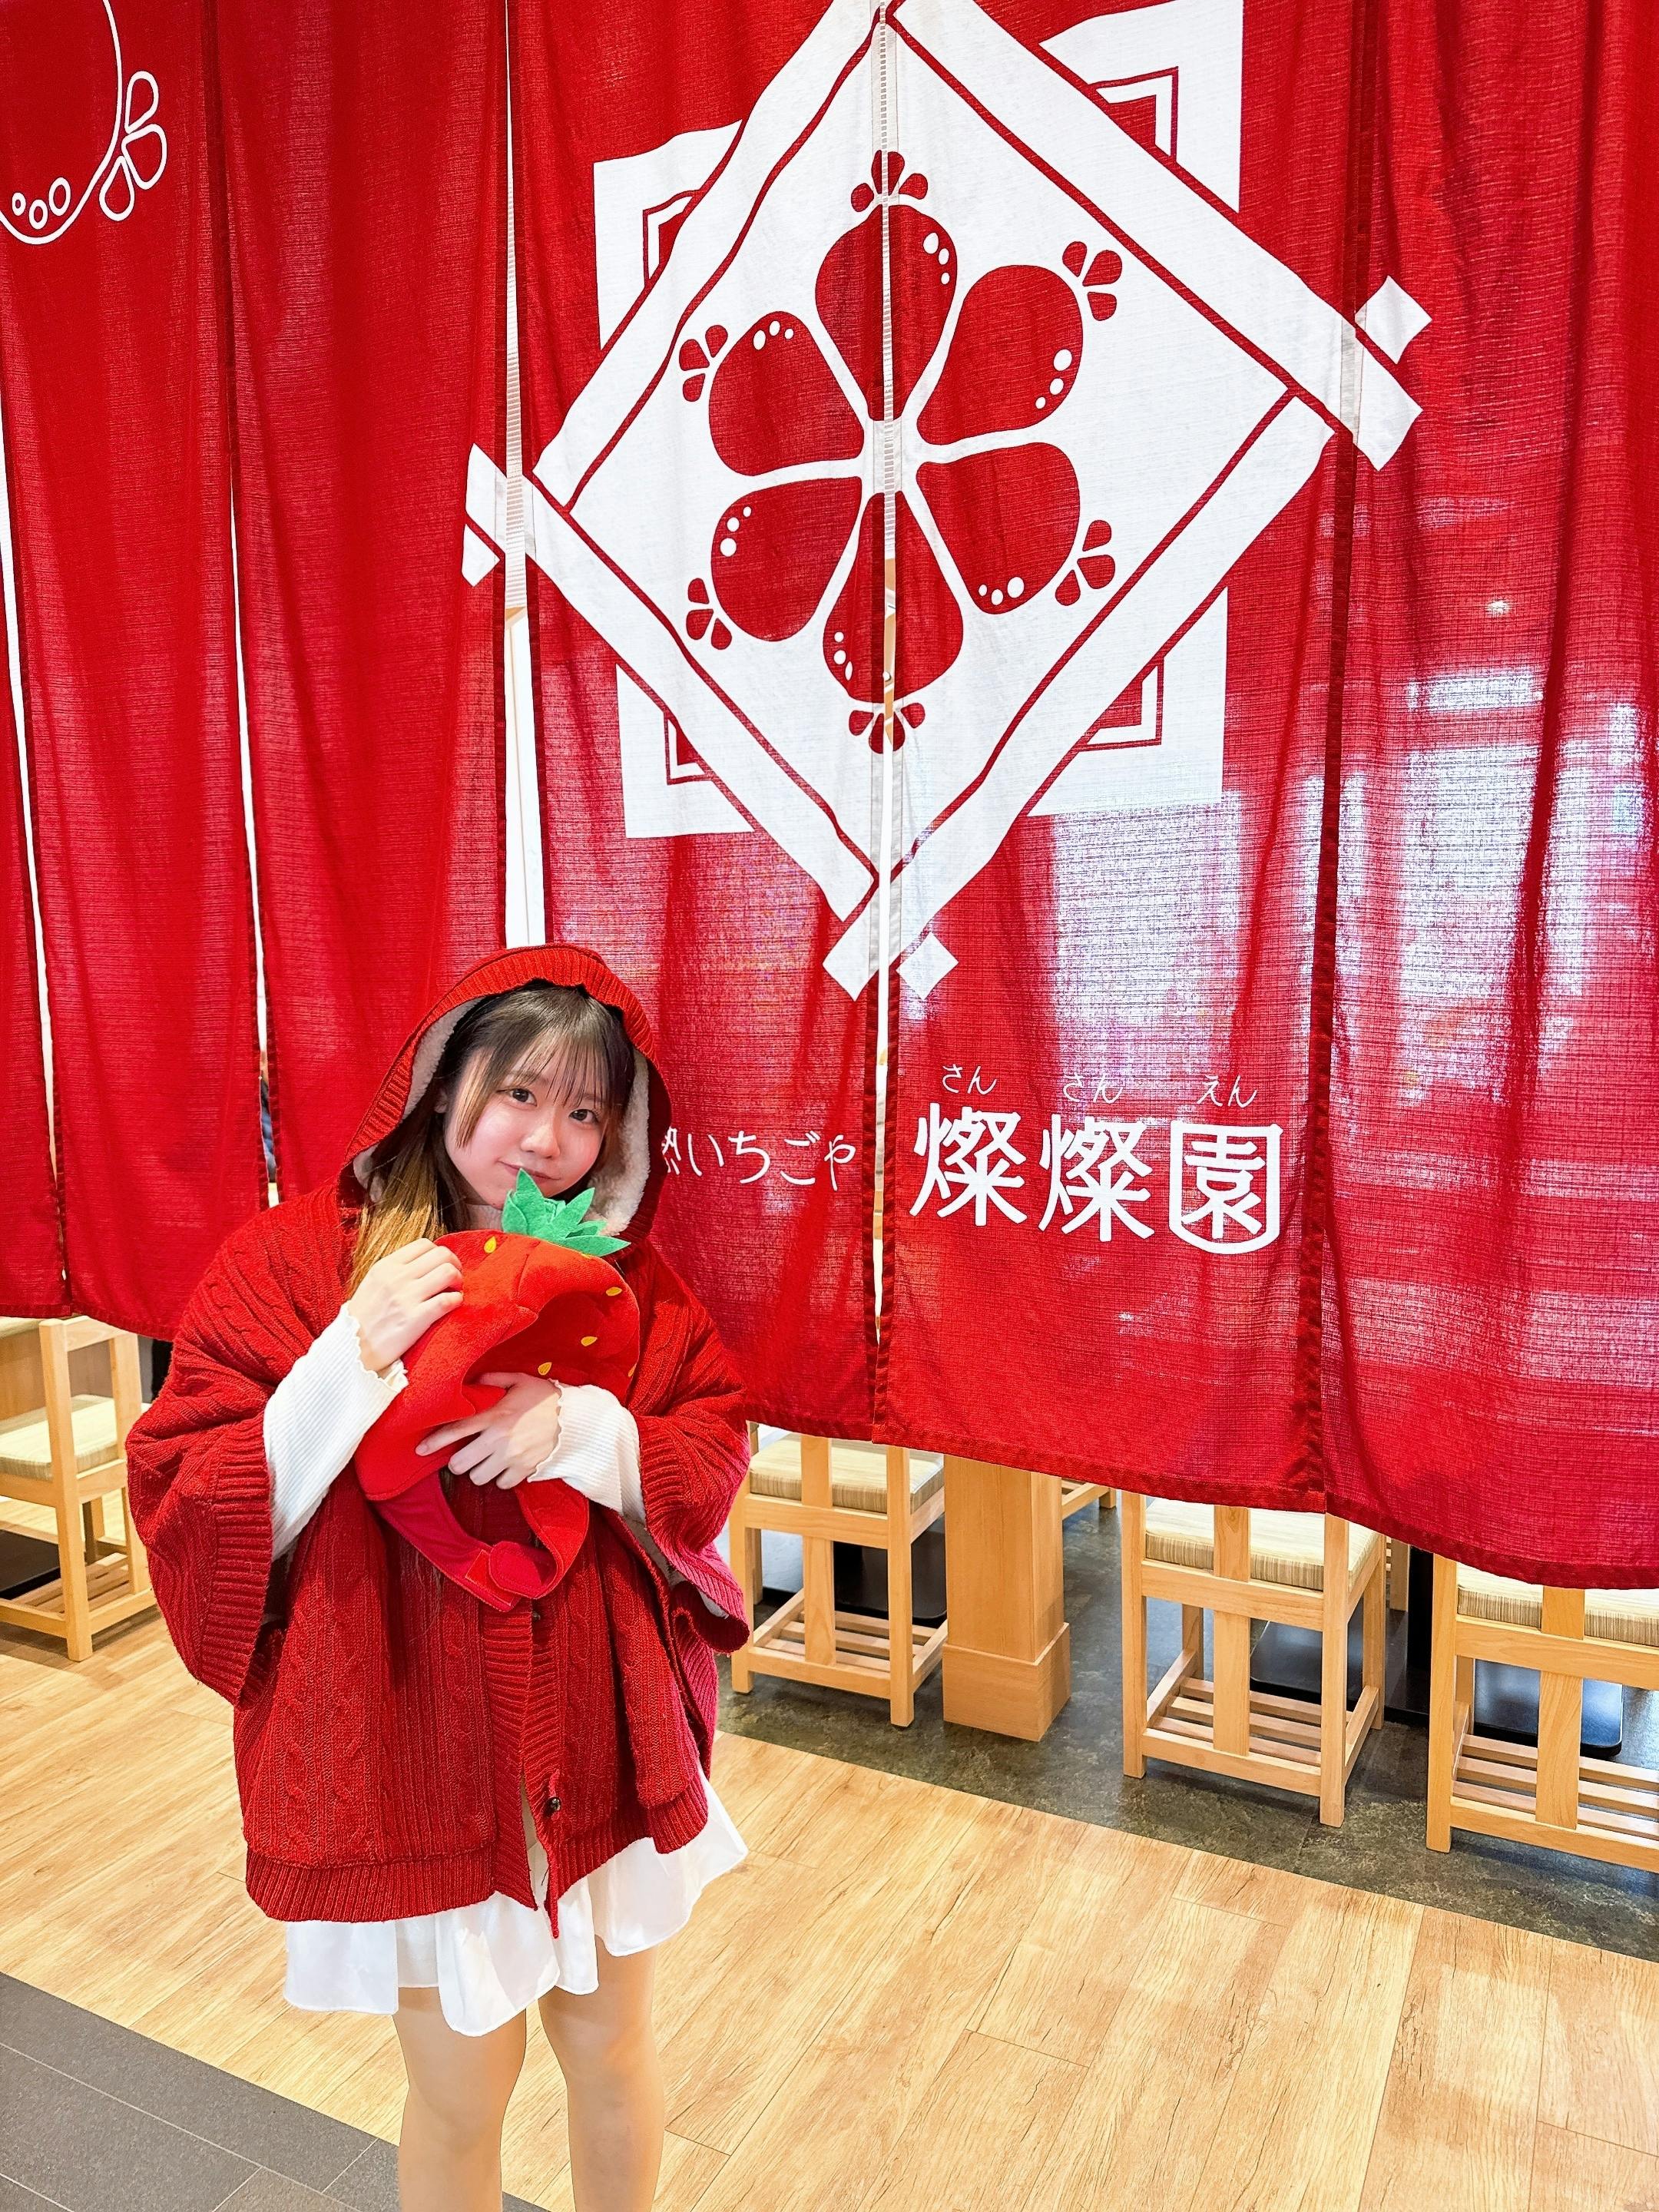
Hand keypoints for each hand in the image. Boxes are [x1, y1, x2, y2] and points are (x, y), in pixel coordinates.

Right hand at [346, 1239, 463, 1372]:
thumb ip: (396, 1270)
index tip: (441, 1266)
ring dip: (458, 1281)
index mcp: (386, 1266)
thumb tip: (425, 1262)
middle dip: (454, 1265)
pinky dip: (456, 1300)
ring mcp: (406, 1297)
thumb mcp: (373, 1283)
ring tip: (454, 1291)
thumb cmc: (365, 1317)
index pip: (424, 1244)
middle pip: (441, 1254)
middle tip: (453, 1279)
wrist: (353, 1349)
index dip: (439, 1253)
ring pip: (448, 1272)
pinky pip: (448, 1300)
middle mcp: (396, 1278)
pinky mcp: (415, 1319)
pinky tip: (452, 1305)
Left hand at [415, 1372, 561, 1488]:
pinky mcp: (524, 1470)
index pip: (456, 1430)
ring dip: (478, 1471)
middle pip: (460, 1463)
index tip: (420, 1449)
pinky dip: (500, 1478)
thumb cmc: (546, 1398)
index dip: (435, 1441)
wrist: (575, 1420)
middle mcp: (499, 1439)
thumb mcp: (521, 1381)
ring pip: (478, 1477)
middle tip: (463, 1456)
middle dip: (457, 1461)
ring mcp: (511, 1457)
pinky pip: (500, 1484)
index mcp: (495, 1416)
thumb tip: (475, 1383)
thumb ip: (495, 1380)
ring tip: (487, 1460)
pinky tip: (504, 1467)